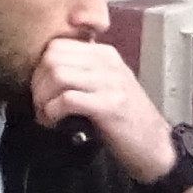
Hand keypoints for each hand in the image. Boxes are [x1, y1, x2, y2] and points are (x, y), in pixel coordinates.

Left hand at [32, 37, 186, 190]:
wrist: (155, 146)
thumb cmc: (126, 120)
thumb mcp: (106, 85)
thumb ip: (83, 72)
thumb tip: (45, 72)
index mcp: (105, 54)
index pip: (57, 45)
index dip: (40, 69)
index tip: (42, 91)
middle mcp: (108, 63)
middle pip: (52, 58)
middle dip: (38, 84)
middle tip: (41, 106)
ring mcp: (111, 83)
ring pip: (57, 75)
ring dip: (43, 99)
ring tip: (47, 116)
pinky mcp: (110, 105)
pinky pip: (68, 99)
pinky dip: (53, 112)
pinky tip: (55, 123)